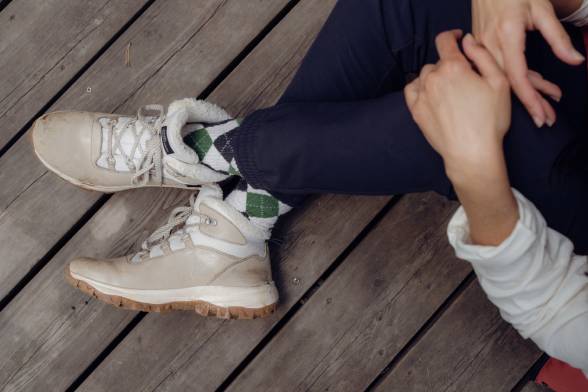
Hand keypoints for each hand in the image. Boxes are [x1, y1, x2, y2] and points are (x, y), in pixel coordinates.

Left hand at [404, 30, 509, 181]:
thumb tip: (467, 41)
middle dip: (450, 65)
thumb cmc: (489, 120)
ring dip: (436, 77)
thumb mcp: (499, 82)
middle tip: (465, 79)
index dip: (452, 36)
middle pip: (438, 61)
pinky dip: (421, 88)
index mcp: (453, 67)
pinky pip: (412, 90)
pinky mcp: (415, 111)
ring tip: (450, 90)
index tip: (458, 39)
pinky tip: (432, 95)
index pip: (445, 40)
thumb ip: (482, 56)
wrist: (471, 152)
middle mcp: (432, 78)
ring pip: (425, 76)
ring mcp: (421, 95)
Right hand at [472, 0, 584, 127]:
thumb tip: (575, 61)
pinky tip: (533, 85)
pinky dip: (516, 80)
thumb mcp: (542, 10)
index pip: (518, 75)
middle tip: (547, 118)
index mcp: (507, 34)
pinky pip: (497, 70)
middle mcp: (490, 44)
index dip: (530, 98)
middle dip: (531, 103)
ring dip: (525, 93)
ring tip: (546, 104)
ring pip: (503, 79)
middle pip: (510, 83)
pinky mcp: (480, 48)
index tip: (541, 115)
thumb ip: (558, 38)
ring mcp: (482, 48)